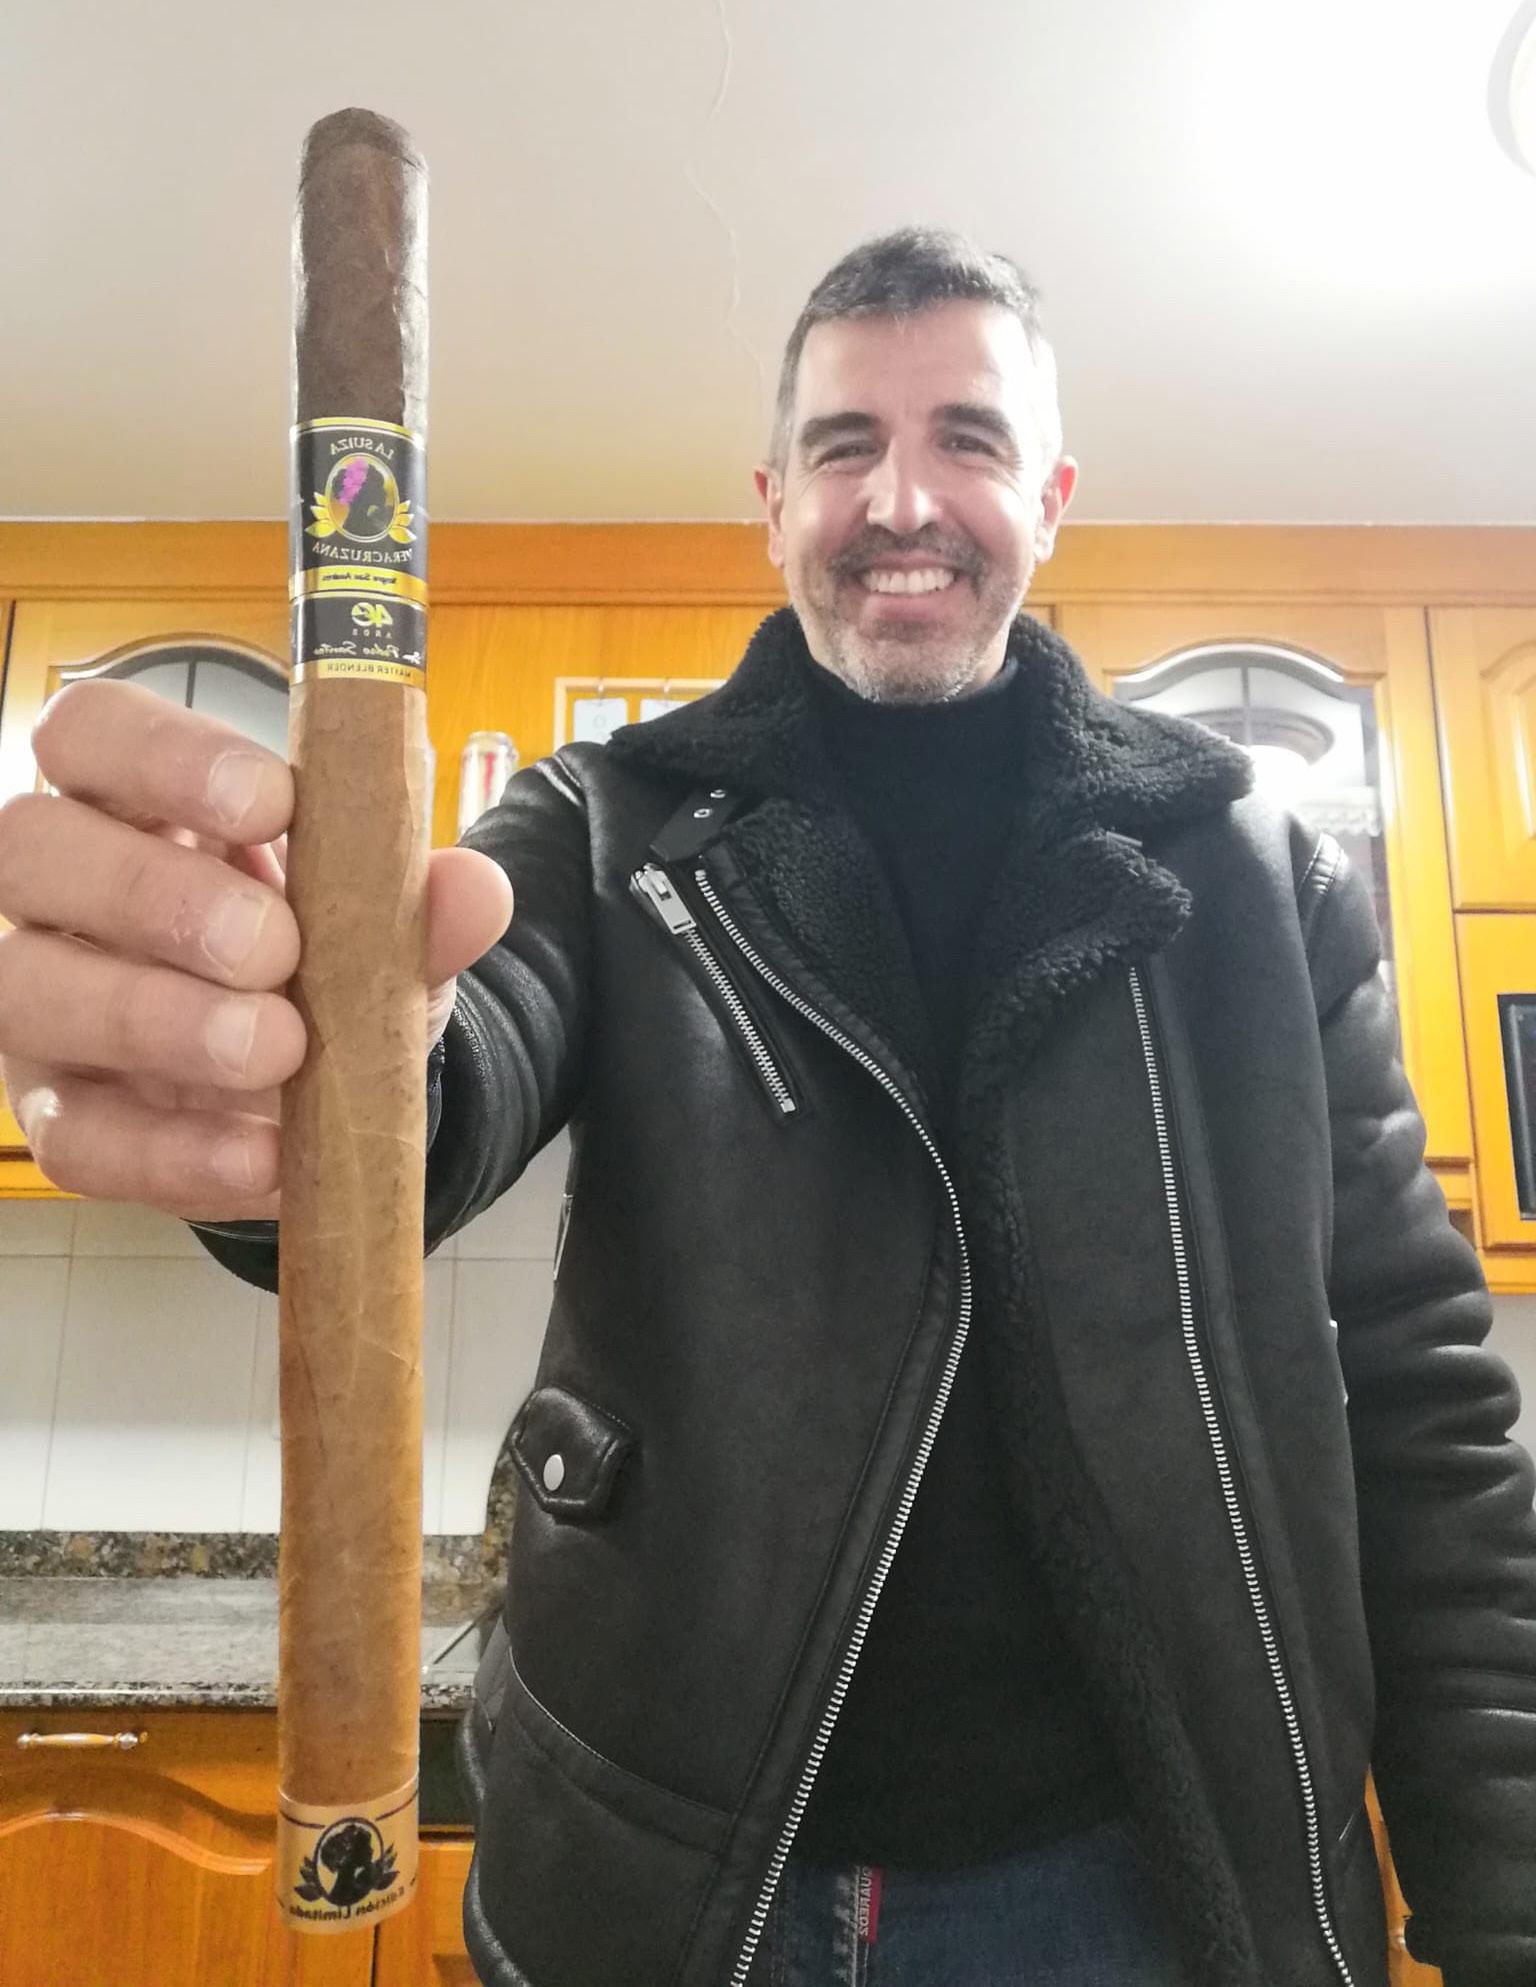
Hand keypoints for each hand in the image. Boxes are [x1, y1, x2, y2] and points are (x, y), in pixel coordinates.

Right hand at [0, 679, 513, 1220]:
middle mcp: (55, 889)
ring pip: (26, 988)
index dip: (165, 758)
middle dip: (157, 896)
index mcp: (128, 798)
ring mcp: (39, 1000)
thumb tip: (475, 892)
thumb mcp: (375, 918)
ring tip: (276, 1050)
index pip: (91, 733)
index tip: (274, 801)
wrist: (319, 1074)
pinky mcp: (59, 1111)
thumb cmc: (319, 954)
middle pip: (32, 849)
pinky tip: (265, 1157)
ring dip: (154, 1021)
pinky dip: (177, 1154)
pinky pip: (77, 1137)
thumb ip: (414, 897)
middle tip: (276, 947)